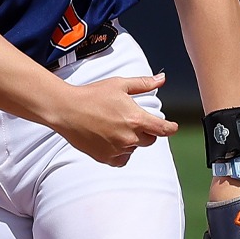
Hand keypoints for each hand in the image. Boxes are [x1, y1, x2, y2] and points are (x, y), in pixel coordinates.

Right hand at [53, 73, 177, 165]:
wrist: (66, 109)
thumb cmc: (92, 94)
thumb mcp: (120, 84)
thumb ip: (143, 84)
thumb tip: (162, 79)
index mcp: (136, 119)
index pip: (162, 129)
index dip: (170, 128)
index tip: (173, 127)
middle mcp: (129, 137)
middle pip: (150, 140)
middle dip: (146, 131)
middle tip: (132, 120)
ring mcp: (117, 149)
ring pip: (134, 149)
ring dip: (131, 141)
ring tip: (115, 127)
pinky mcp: (105, 157)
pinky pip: (121, 159)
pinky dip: (120, 152)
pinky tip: (111, 140)